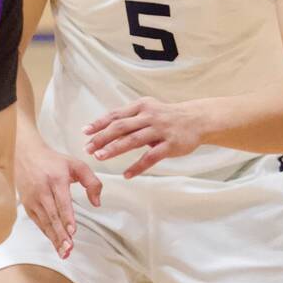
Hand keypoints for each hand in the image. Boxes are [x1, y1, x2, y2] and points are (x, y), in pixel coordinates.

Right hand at [16, 133, 101, 257]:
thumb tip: (97, 203)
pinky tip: (55, 244)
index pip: (62, 201)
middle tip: (69, 248)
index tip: (72, 231)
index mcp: (56, 179)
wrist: (25, 154)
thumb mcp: (77, 164)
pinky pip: (38, 222)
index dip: (67, 217)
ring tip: (64, 252)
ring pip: (44, 222)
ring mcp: (33, 198)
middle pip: (52, 216)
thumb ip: (92, 182)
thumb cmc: (53, 161)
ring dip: (54, 238)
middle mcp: (42, 190)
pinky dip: (47, 234)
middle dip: (61, 234)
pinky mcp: (27, 204)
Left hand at [83, 97, 204, 178]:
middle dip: (102, 138)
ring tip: (100, 158)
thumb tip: (105, 131)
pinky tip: (126, 175)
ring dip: (114, 149)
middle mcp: (149, 116)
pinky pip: (151, 157)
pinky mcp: (170, 145)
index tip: (85, 132)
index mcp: (142, 106)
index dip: (99, 123)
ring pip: (133, 140)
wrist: (197, 119)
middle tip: (87, 148)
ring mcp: (160, 130)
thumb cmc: (168, 117)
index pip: (116, 115)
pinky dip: (137, 167)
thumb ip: (130, 120)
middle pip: (121, 127)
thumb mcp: (148, 111)